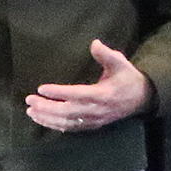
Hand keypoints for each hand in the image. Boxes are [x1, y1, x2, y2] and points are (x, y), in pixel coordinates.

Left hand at [26, 40, 153, 131]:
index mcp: (103, 94)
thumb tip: (94, 43)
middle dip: (46, 107)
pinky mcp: (91, 125)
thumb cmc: (128, 78)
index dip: (59, 93)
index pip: (77, 94)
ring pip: (66, 122)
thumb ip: (106, 54)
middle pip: (67, 111)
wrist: (141, 99)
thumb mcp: (120, 63)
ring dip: (47, 118)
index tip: (41, 88)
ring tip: (30, 110)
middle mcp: (97, 110)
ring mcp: (94, 120)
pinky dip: (54, 125)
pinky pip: (70, 128)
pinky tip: (41, 119)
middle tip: (29, 100)